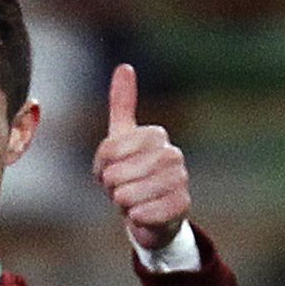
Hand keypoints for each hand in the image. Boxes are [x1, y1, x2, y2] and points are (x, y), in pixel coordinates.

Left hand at [92, 64, 190, 250]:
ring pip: (128, 195)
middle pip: (116, 174)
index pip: (109, 150)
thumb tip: (125, 67)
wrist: (152, 214)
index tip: (111, 171)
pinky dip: (136, 218)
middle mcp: (172, 154)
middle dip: (112, 187)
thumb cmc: (133, 176)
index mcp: (155, 136)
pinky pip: (143, 214)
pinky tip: (143, 214)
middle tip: (123, 189)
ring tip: (134, 201)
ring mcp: (181, 180)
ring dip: (123, 203)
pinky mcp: (183, 206)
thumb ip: (122, 105)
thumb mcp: (122, 141)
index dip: (102, 168)